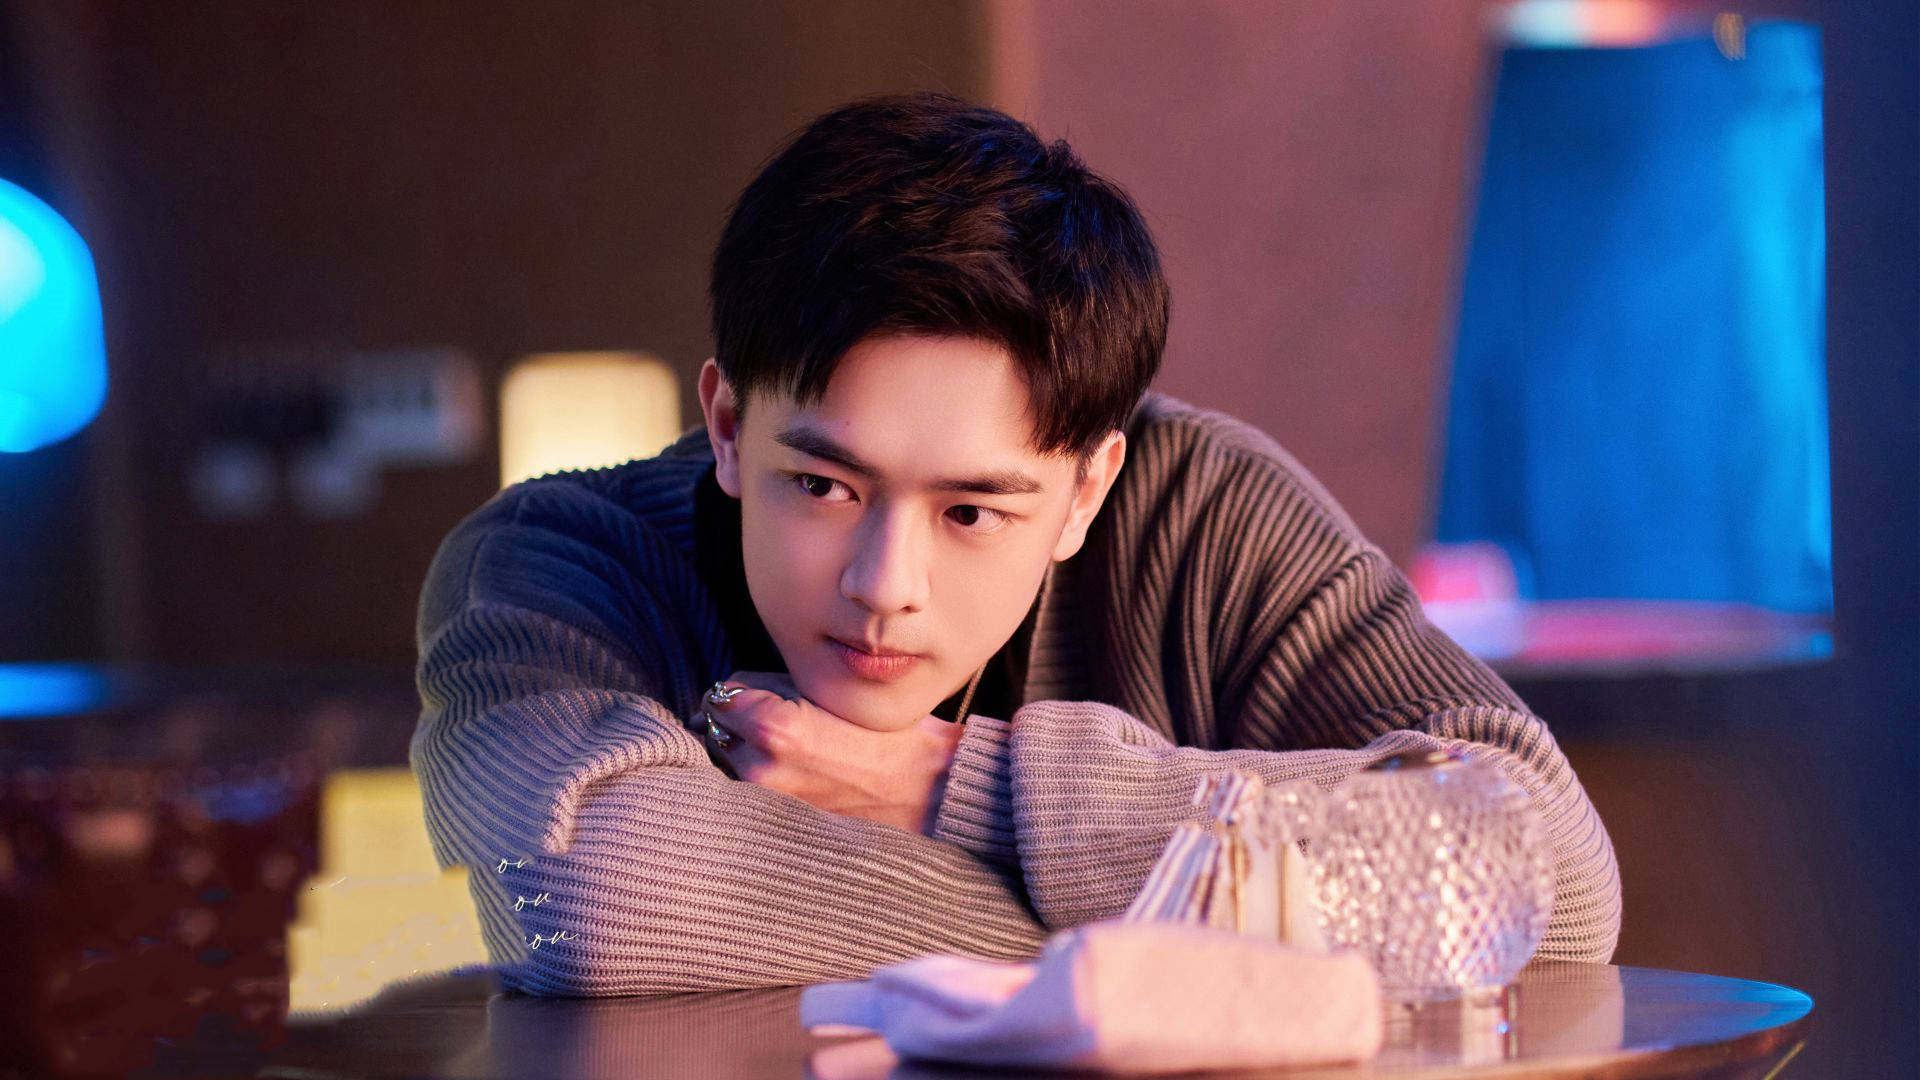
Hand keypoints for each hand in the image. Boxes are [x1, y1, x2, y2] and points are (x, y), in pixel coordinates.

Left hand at [703, 671, 964, 835]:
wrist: (928, 794)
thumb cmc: (890, 739)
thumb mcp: (832, 693)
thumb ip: (777, 687)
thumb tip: (733, 692)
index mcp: (774, 726)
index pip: (722, 694)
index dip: (744, 690)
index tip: (764, 693)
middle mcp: (760, 768)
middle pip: (717, 730)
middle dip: (739, 722)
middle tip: (779, 722)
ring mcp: (765, 802)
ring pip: (728, 762)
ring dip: (745, 752)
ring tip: (790, 753)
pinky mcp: (774, 825)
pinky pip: (746, 791)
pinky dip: (758, 780)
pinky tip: (793, 776)